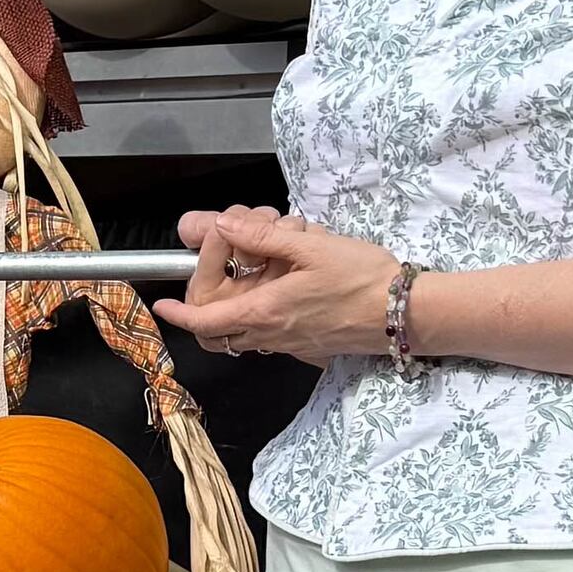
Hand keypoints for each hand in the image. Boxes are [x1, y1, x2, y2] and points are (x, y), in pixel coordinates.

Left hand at [152, 206, 398, 364]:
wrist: (410, 314)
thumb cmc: (364, 279)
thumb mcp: (312, 247)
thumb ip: (263, 236)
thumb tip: (223, 225)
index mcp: (266, 311)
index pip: (206, 320)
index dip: (179, 314)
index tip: (162, 305)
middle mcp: (273, 335)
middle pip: (220, 330)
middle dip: (209, 302)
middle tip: (222, 270)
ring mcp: (292, 344)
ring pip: (248, 329)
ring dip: (243, 300)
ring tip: (266, 262)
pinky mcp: (311, 346)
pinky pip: (275, 332)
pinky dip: (269, 308)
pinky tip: (291, 278)